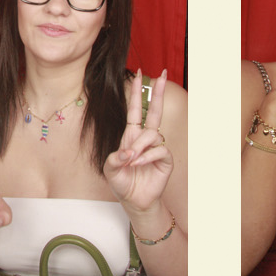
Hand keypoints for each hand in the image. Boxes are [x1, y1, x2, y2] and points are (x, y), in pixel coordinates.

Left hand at [104, 70, 173, 213]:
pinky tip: (139, 163)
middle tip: (164, 75)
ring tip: (131, 159)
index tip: (140, 75)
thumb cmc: (122, 182)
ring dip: (140, 145)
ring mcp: (157, 148)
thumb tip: (129, 151)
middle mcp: (146, 139)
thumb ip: (115, 158)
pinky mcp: (165, 159)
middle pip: (154, 111)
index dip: (137, 93)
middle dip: (158, 93)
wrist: (134, 200)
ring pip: (152, 134)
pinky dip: (147, 156)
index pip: (136, 110)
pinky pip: (159, 150)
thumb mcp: (110, 169)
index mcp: (131, 135)